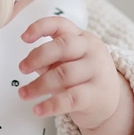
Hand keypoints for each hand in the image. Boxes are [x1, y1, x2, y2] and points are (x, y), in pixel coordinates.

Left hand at [17, 17, 133, 134]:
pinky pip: (70, 99)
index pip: (61, 24)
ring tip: (23, 94)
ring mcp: (97, 72)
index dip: (41, 27)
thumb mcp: (67, 62)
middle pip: (63, 46)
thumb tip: (29, 63)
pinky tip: (37, 110)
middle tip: (22, 68)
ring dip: (38, 85)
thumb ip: (50, 59)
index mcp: (82, 38)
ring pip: (64, 74)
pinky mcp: (96, 95)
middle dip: (38, 56)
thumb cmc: (82, 78)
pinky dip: (50, 105)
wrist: (111, 103)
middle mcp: (92, 50)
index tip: (24, 37)